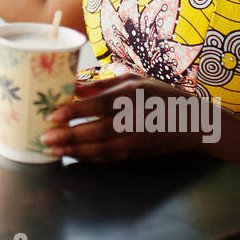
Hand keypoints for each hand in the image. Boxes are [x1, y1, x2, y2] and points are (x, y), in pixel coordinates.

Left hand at [39, 74, 215, 161]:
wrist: (194, 123)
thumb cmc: (162, 95)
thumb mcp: (136, 80)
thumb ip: (103, 84)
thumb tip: (72, 86)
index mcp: (135, 96)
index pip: (101, 104)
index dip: (76, 111)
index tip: (53, 115)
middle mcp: (136, 120)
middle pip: (98, 131)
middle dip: (68, 136)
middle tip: (45, 137)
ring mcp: (138, 140)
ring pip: (101, 149)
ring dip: (74, 150)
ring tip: (51, 149)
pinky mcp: (137, 154)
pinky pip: (108, 158)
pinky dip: (88, 158)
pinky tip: (71, 154)